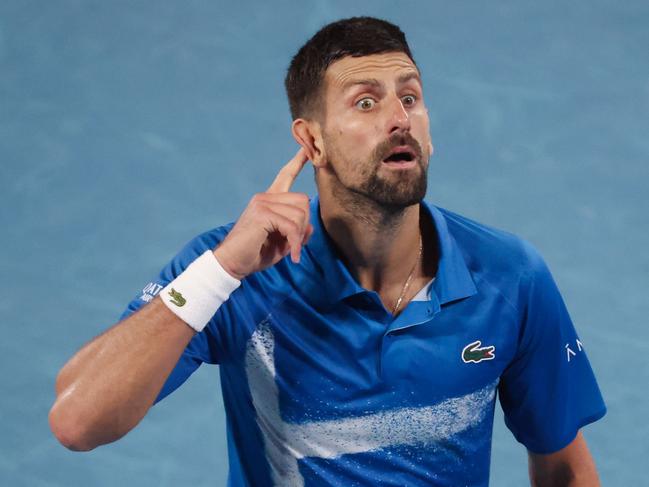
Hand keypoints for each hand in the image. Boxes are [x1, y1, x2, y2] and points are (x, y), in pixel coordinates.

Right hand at [213, 148, 313, 279]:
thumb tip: (310, 226)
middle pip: (302, 201)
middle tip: (296, 243)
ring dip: (299, 236)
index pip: (285, 176)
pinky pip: (292, 226)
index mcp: (268, 200)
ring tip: (291, 251)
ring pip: (300, 214)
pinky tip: (292, 256)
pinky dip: (295, 243)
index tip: (305, 149)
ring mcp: (262, 203)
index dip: (297, 162)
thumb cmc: (255, 254)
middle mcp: (264, 197)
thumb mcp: (282, 243)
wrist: (231, 264)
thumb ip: (296, 232)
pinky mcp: (262, 214)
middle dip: (304, 224)